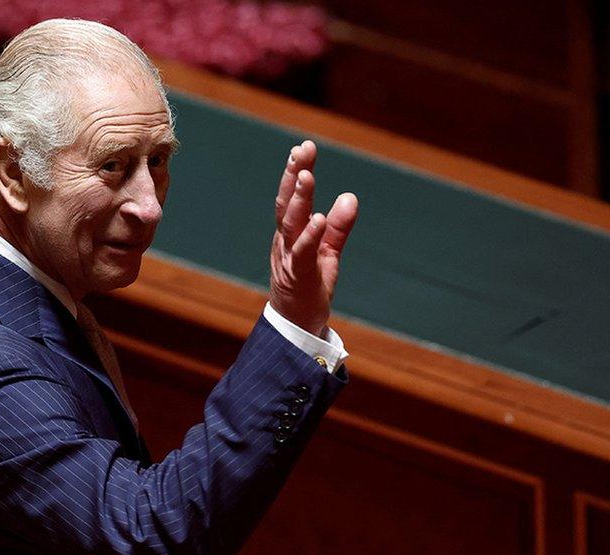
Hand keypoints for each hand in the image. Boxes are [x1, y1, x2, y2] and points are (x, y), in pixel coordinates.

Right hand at [269, 140, 357, 335]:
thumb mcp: (328, 253)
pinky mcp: (298, 275)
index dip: (296, 172)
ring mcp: (288, 257)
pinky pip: (303, 252)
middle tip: (302, 149)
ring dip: (299, 199)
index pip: (292, 197)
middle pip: (287, 203)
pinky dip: (310, 235)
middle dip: (294, 175)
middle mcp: (285, 241)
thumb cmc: (309, 288)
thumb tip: (349, 196)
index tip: (304, 147)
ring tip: (308, 175)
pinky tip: (320, 218)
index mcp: (290, 234)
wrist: (298, 326)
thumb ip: (338, 227)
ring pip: (290, 223)